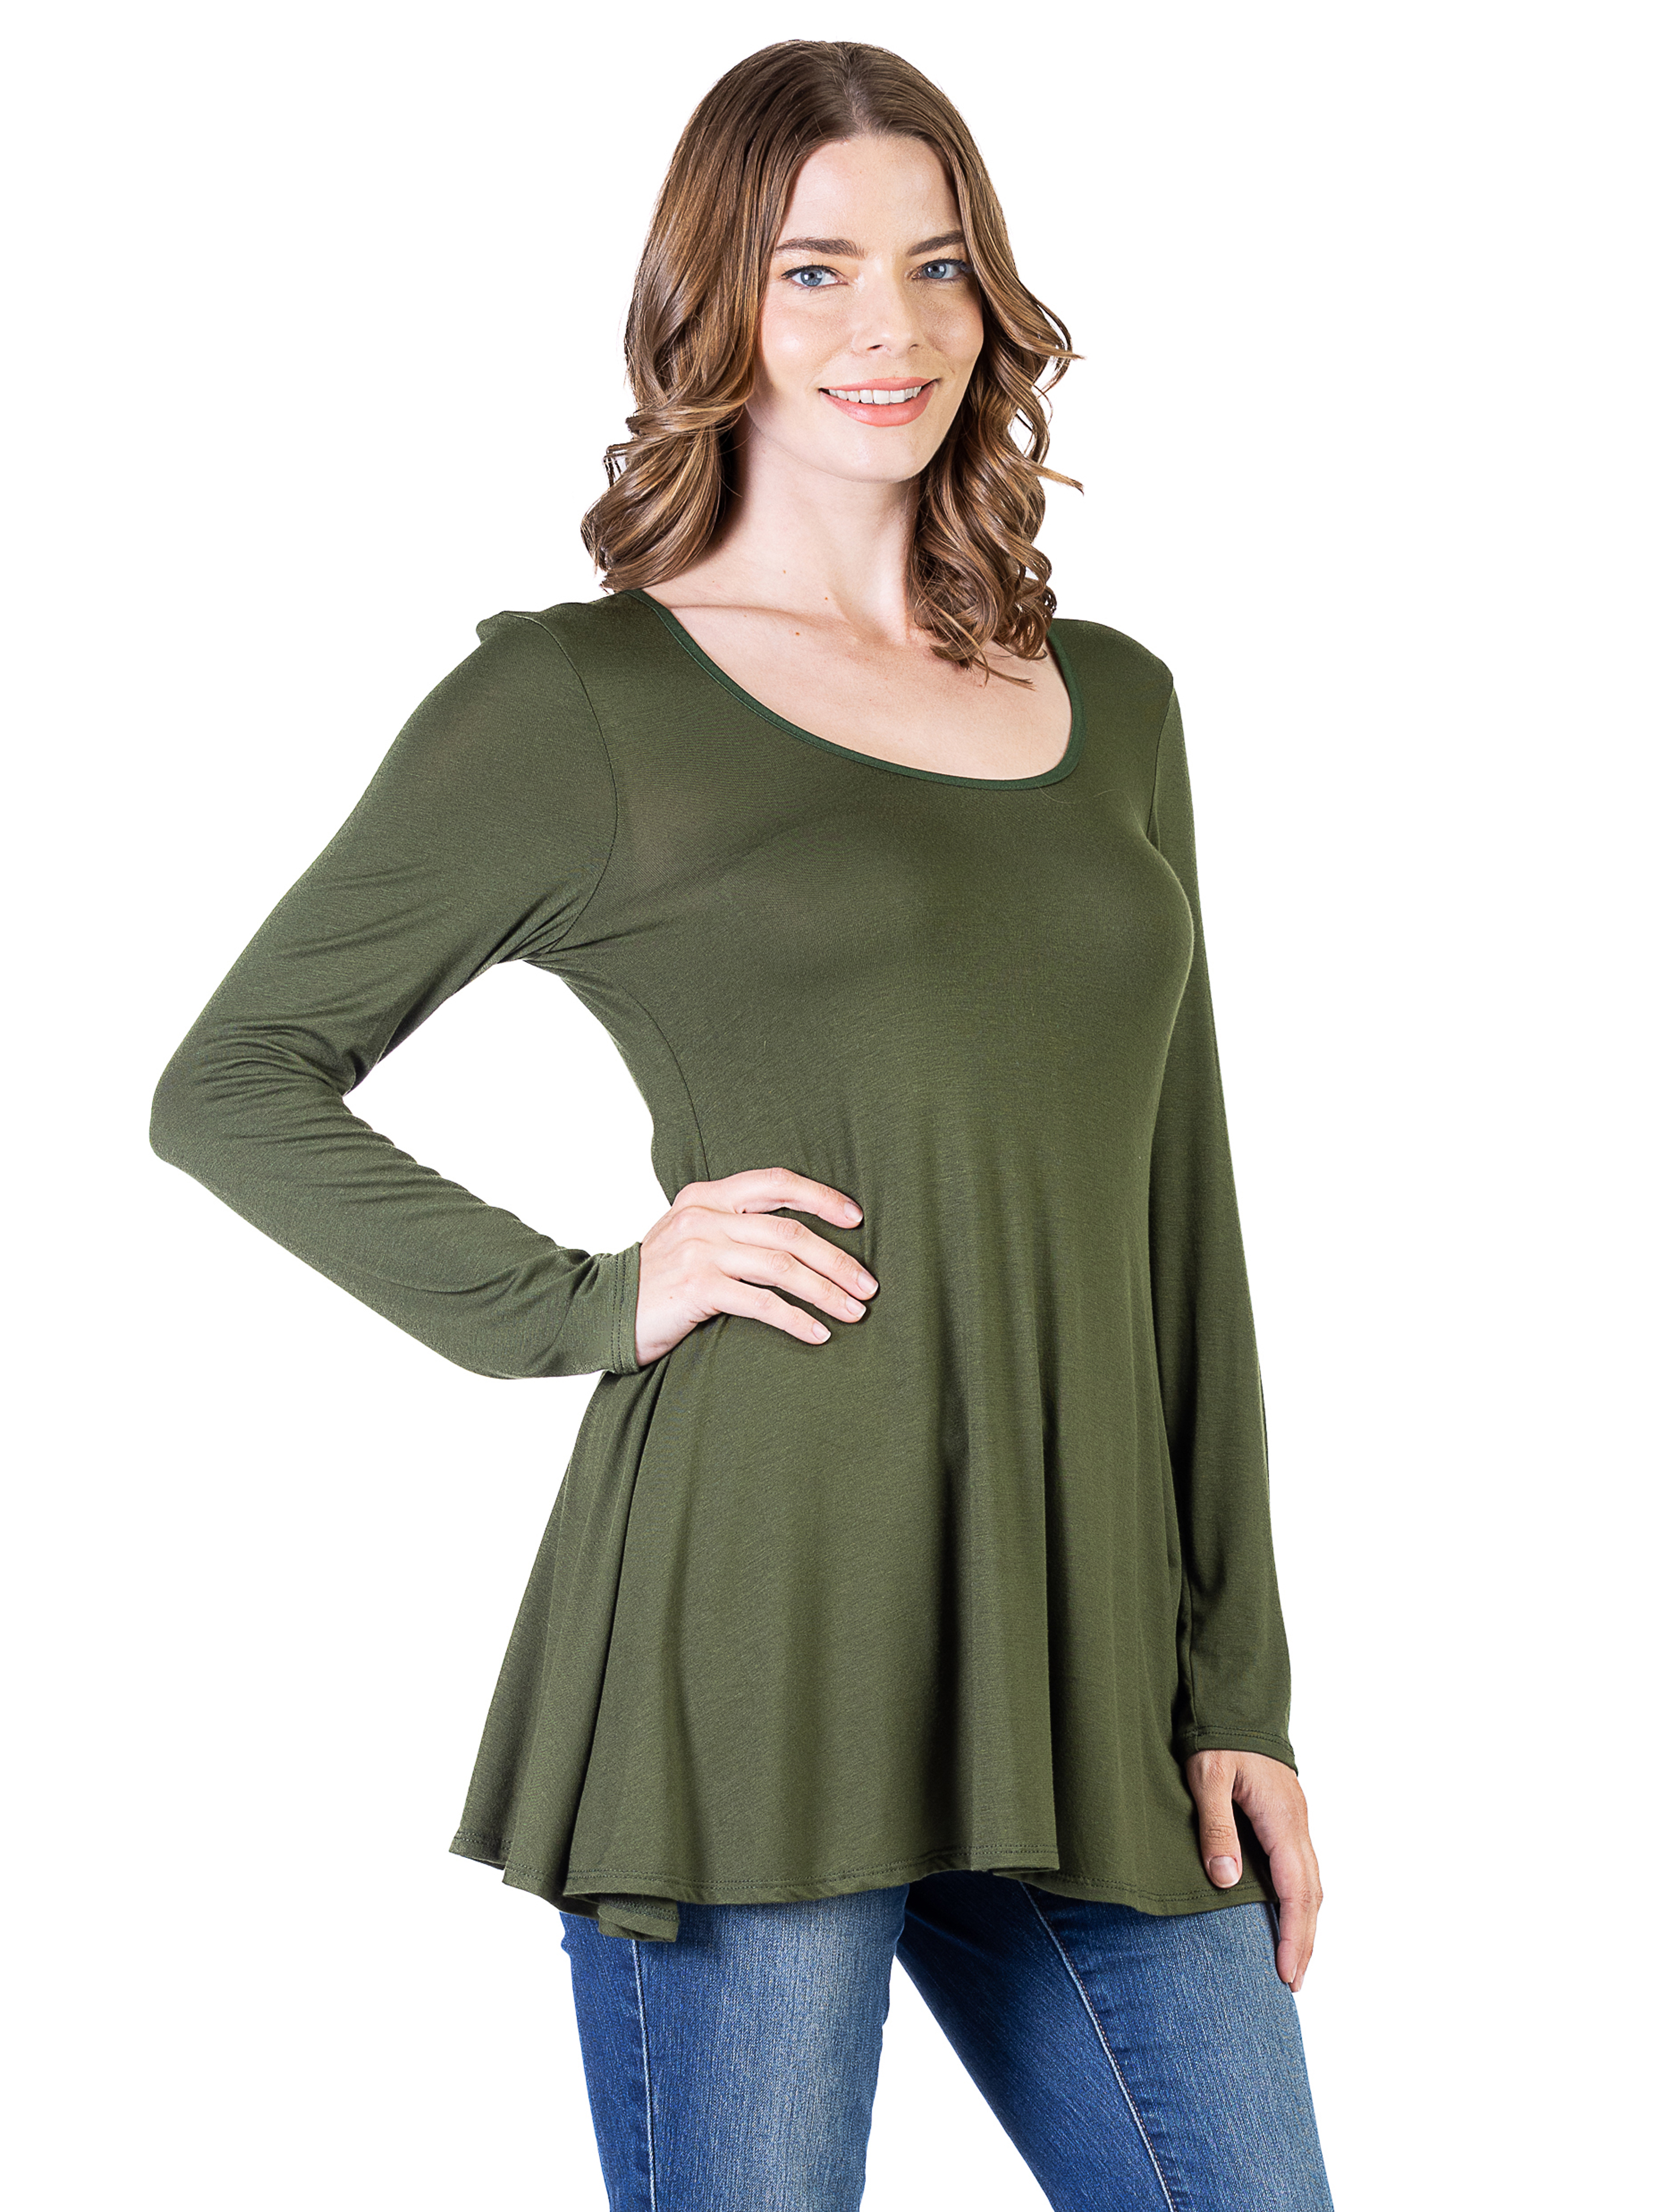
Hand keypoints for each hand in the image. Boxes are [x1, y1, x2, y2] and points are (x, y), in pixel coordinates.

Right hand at [633, 1166, 876, 1365]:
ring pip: (782, 1266)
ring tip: (854, 1312)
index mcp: (707, 1195)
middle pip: (789, 1231)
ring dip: (825, 1291)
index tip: (857, 1218)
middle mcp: (704, 1216)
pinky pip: (760, 1302)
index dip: (821, 1197)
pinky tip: (817, 1333)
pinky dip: (795, 1319)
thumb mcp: (691, 1236)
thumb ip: (732, 1226)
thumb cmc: (659, 1279)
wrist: (601, 1309)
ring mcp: (699, 1250)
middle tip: (868, 1285)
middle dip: (837, 1259)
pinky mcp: (697, 1288)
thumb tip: (799, 1238)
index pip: (775, 1182)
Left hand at [1184, 1748, 1322, 1992]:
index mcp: (1281, 1818)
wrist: (1234, 1698)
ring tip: (1291, 1960)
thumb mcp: (1207, 1776)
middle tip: (1291, 1982)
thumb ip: (1215, 1825)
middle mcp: (1296, 1823)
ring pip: (1310, 1881)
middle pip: (1311, 1893)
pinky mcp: (1286, 1816)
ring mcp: (1294, 1819)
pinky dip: (1298, 1898)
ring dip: (1304, 1922)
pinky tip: (1284, 1913)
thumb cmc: (1217, 1734)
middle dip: (1304, 1940)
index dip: (1294, 1936)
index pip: (1296, 1890)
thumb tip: (1226, 1880)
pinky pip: (1300, 1866)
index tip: (1287, 1974)